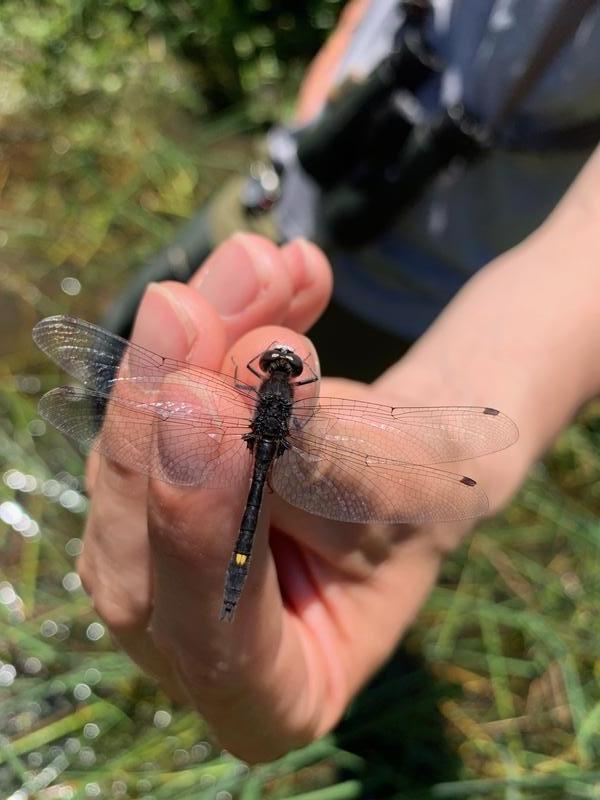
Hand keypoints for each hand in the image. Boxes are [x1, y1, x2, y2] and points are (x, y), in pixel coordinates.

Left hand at [78, 233, 504, 762]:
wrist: (409, 466)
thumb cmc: (419, 506)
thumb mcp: (393, 500)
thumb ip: (320, 459)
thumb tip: (260, 374)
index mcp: (263, 692)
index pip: (214, 641)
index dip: (198, 529)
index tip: (209, 411)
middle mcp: (184, 633)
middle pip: (140, 531)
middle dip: (166, 409)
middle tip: (192, 313)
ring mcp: (152, 555)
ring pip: (133, 446)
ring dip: (182, 347)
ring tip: (250, 267)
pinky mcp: (145, 475)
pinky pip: (154, 396)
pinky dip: (210, 330)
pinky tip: (273, 274)